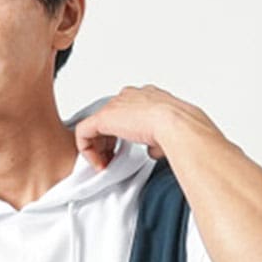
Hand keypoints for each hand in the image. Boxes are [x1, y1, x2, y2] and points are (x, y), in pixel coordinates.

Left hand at [73, 84, 207, 169]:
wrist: (175, 123)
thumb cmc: (178, 129)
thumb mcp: (167, 135)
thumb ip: (156, 140)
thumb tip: (153, 149)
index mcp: (146, 97)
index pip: (125, 113)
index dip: (121, 136)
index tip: (123, 153)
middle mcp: (129, 96)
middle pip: (108, 119)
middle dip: (107, 143)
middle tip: (111, 161)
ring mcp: (116, 105)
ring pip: (95, 126)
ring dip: (97, 148)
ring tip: (104, 164)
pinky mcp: (103, 117)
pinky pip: (84, 132)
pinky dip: (87, 150)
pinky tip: (97, 163)